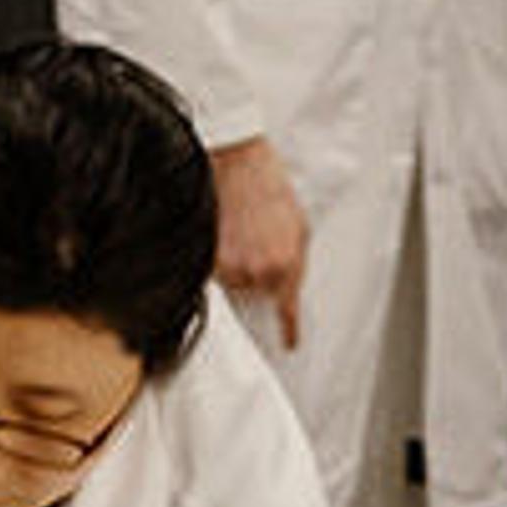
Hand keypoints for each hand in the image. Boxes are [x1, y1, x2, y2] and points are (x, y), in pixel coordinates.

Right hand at [207, 137, 306, 347]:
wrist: (239, 163)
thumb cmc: (269, 188)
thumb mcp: (299, 224)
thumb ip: (295, 262)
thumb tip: (288, 288)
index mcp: (287, 264)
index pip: (287, 310)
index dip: (289, 329)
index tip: (290, 342)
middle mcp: (258, 272)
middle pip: (257, 294)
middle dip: (259, 275)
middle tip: (257, 243)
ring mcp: (231, 268)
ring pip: (235, 283)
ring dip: (238, 264)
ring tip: (242, 231)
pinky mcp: (207, 260)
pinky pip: (215, 272)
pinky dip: (219, 257)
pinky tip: (226, 232)